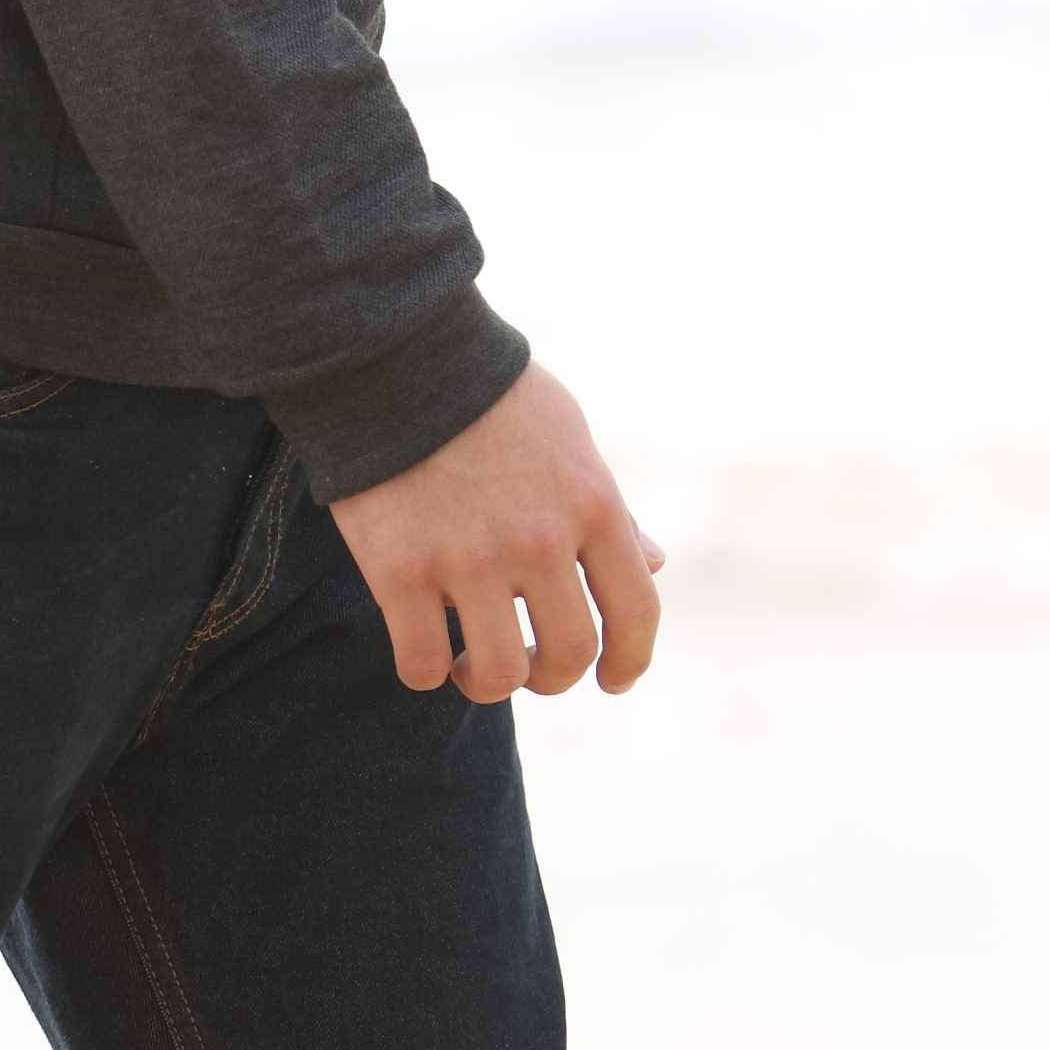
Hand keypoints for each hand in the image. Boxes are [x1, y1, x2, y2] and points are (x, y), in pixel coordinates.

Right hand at [325, 362, 665, 702]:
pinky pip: (420, 661)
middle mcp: (539, 540)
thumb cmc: (490, 402)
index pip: (636, 610)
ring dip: (486, 684)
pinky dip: (426, 673)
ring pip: (496, 673)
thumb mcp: (573, 444)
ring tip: (469, 667)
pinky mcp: (399, 571)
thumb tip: (652, 565)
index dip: (630, 659)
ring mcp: (467, 559)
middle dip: (552, 679)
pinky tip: (424, 654)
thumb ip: (610, 512)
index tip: (613, 679)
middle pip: (567, 654)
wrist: (397, 365)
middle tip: (528, 669)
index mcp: (593, 506)